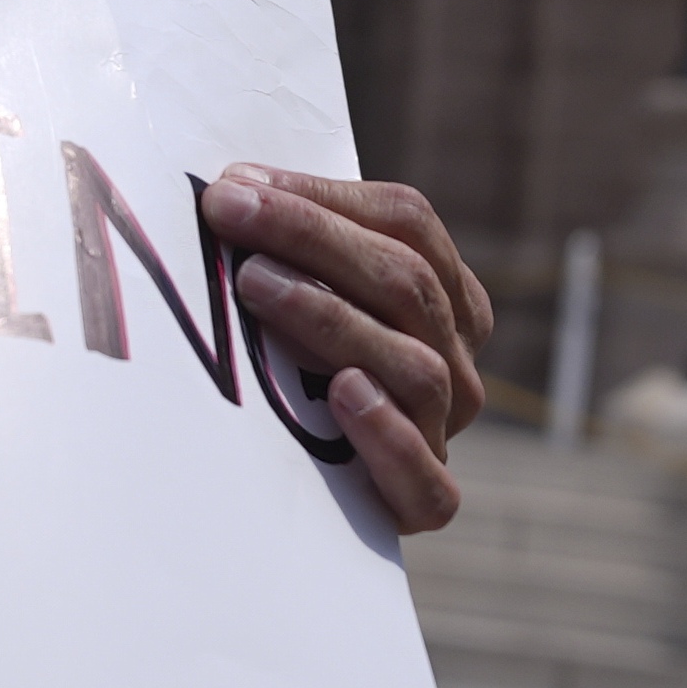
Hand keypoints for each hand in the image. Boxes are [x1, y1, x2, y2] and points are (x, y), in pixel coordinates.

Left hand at [203, 165, 492, 535]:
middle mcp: (457, 358)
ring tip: (256, 286)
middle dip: (310, 239)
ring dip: (331, 318)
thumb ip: (289, 246)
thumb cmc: (290, 368)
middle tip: (229, 215)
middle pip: (405, 283)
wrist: (292, 491)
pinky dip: (391, 434)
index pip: (405, 221)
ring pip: (413, 366)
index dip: (320, 197)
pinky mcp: (423, 503)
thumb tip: (230, 186)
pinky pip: (429, 480)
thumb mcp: (303, 293)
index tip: (235, 184)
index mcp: (444, 293)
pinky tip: (344, 394)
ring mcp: (444, 429)